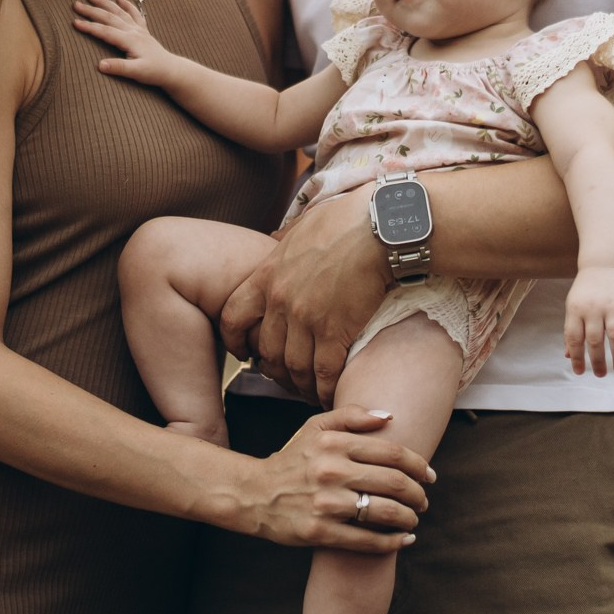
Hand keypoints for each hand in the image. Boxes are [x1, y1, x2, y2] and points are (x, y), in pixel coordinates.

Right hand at [71, 0, 179, 84]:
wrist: (171, 70)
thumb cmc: (153, 72)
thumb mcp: (136, 73)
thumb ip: (118, 67)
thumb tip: (100, 65)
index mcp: (129, 40)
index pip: (105, 31)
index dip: (89, 26)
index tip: (75, 22)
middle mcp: (133, 31)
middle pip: (109, 17)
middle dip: (92, 10)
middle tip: (76, 5)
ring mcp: (139, 29)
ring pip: (119, 12)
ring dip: (105, 3)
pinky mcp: (143, 31)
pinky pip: (135, 14)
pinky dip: (127, 5)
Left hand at [221, 198, 388, 403]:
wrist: (379, 226)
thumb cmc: (346, 219)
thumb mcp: (302, 224)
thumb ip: (285, 239)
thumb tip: (276, 237)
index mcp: (268, 274)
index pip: (233, 316)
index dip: (235, 340)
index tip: (245, 352)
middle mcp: (281, 300)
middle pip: (266, 350)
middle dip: (274, 370)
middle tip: (285, 378)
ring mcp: (307, 317)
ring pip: (293, 366)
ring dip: (301, 384)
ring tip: (310, 391)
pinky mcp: (335, 330)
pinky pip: (324, 372)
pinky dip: (326, 388)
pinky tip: (331, 393)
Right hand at [241, 405, 433, 551]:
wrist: (254, 495)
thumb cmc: (292, 460)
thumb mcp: (314, 427)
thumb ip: (352, 416)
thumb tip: (390, 417)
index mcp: (334, 444)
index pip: (393, 453)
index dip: (419, 465)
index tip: (430, 475)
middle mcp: (331, 471)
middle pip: (394, 482)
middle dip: (418, 494)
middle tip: (424, 500)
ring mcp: (325, 503)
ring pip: (385, 512)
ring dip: (409, 518)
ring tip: (414, 519)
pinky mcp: (319, 532)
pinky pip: (367, 540)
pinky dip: (392, 542)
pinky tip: (403, 539)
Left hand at [564, 266, 613, 374]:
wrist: (602, 265)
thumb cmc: (585, 292)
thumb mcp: (573, 308)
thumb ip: (572, 331)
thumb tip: (568, 356)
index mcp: (575, 310)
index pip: (574, 338)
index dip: (576, 357)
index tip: (579, 372)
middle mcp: (593, 308)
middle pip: (595, 340)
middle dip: (597, 361)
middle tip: (600, 374)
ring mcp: (612, 305)